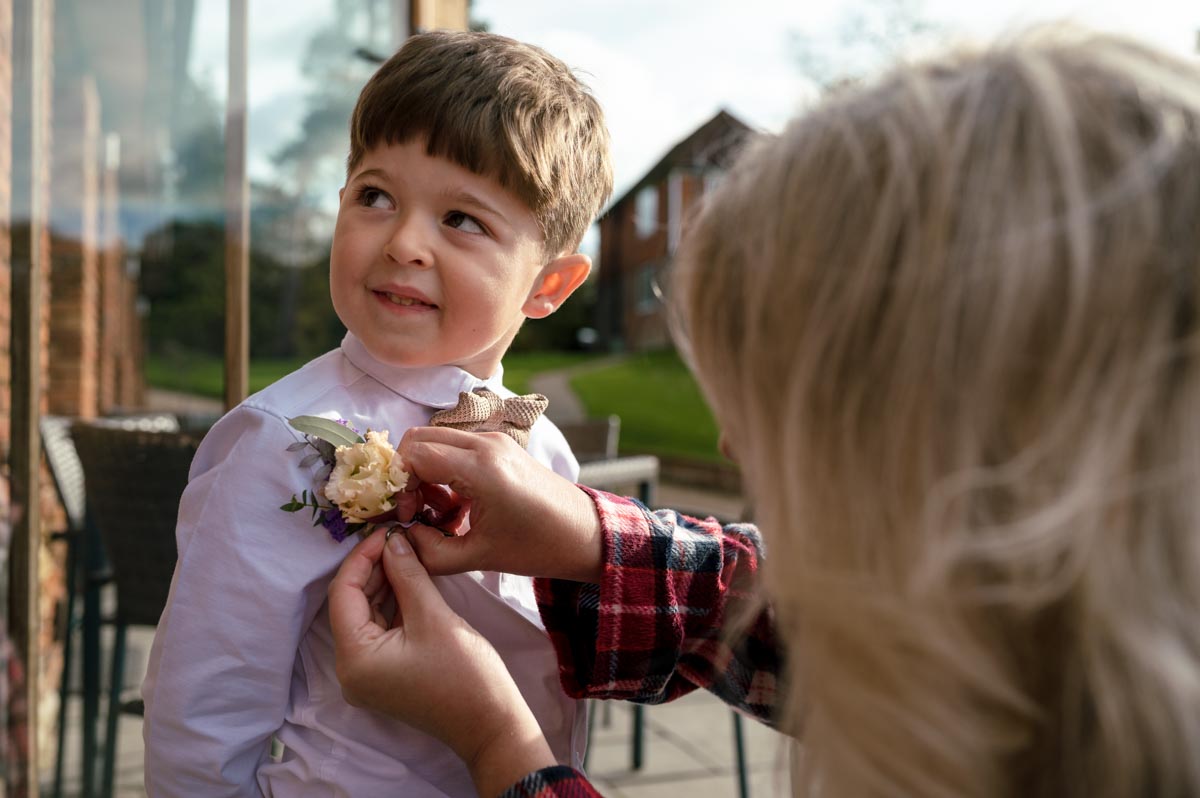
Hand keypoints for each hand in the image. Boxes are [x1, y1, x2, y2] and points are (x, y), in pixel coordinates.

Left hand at [328, 529, 555, 795]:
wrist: (491, 722)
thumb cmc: (464, 673)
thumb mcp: (433, 616)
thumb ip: (407, 573)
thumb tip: (393, 539)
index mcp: (354, 658)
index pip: (343, 593)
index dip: (362, 557)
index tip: (387, 531)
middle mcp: (350, 669)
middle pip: (351, 604)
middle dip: (373, 568)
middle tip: (399, 537)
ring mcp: (367, 674)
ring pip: (365, 614)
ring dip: (383, 582)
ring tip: (406, 551)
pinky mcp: (384, 673)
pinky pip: (379, 629)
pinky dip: (392, 602)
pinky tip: (408, 577)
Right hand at [397, 427, 603, 582]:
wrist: (585, 534)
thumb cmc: (539, 546)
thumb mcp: (478, 557)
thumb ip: (429, 552)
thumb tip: (399, 538)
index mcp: (481, 467)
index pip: (415, 453)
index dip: (400, 484)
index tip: (408, 514)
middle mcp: (486, 444)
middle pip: (420, 438)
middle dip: (407, 474)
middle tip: (416, 511)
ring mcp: (495, 441)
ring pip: (437, 441)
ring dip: (426, 473)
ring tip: (440, 514)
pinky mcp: (501, 447)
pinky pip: (457, 448)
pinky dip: (445, 472)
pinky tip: (458, 507)